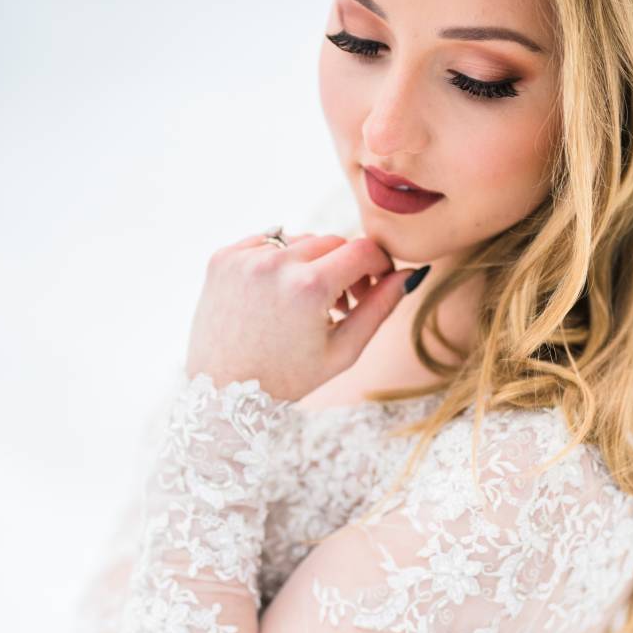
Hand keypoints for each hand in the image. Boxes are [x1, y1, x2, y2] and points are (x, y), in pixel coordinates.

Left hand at [184, 230, 423, 400]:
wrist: (222, 392)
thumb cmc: (287, 378)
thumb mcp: (343, 351)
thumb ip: (380, 308)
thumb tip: (410, 273)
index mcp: (309, 287)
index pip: (363, 249)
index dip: (380, 263)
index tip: (378, 281)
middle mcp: (275, 263)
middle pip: (333, 241)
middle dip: (347, 265)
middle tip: (344, 303)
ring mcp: (245, 257)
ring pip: (301, 240)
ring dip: (313, 263)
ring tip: (309, 303)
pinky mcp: (223, 257)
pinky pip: (267, 243)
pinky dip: (280, 262)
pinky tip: (278, 296)